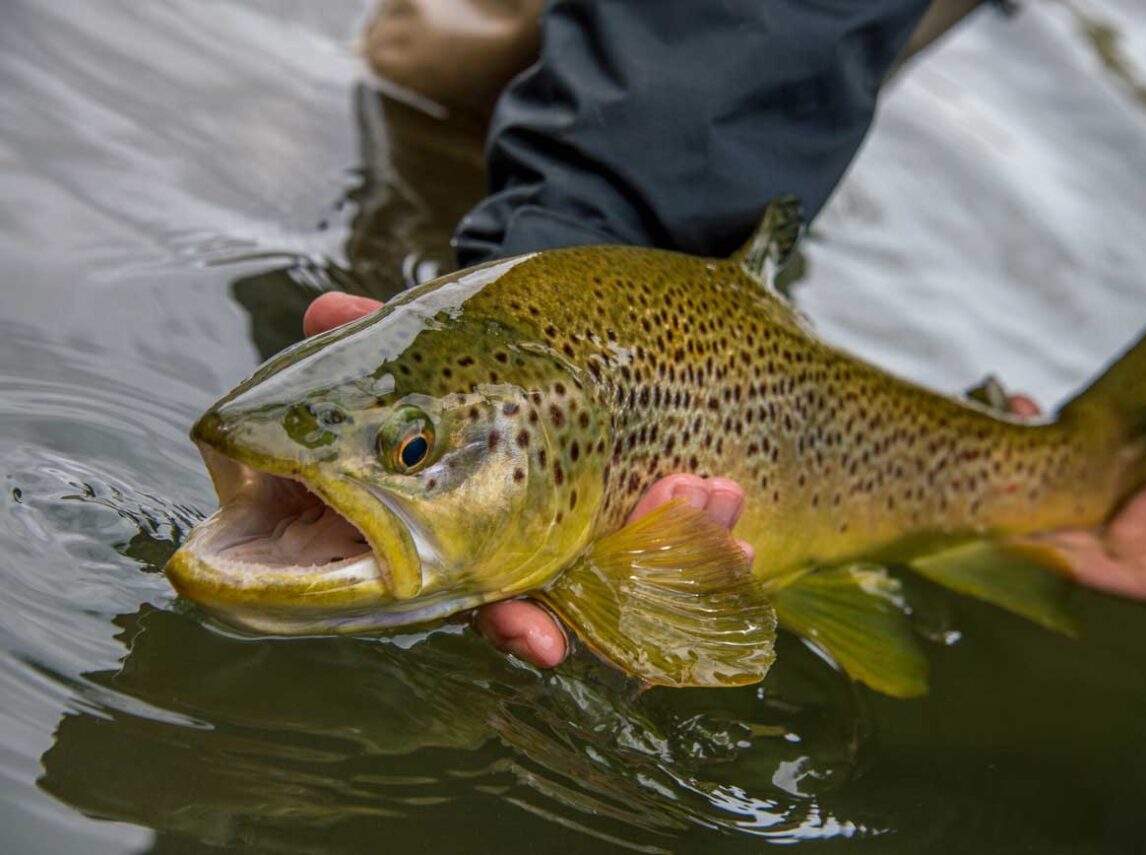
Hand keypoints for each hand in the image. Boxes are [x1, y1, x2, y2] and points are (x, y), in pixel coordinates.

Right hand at [303, 293, 754, 668]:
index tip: (542, 641)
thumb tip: (327, 310)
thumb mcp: (424, 352)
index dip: (512, 623)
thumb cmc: (462, 363)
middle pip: (584, 597)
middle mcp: (539, 553)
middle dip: (625, 586)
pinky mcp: (650, 502)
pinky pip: (685, 530)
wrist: (541, 340)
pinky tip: (732, 508)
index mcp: (471, 538)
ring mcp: (601, 531)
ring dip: (685, 537)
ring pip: (646, 563)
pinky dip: (710, 521)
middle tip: (664, 548)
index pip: (487, 599)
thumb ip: (378, 342)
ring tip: (716, 498)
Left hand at [999, 393, 1145, 669]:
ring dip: (1022, 462)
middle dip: (1008, 502)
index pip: (1077, 570)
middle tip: (958, 463)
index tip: (978, 528)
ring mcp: (1143, 516)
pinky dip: (1059, 437)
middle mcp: (1139, 553)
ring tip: (976, 424)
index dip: (1028, 551)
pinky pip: (1094, 458)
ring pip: (1065, 490)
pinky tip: (1024, 409)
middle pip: (1056, 531)